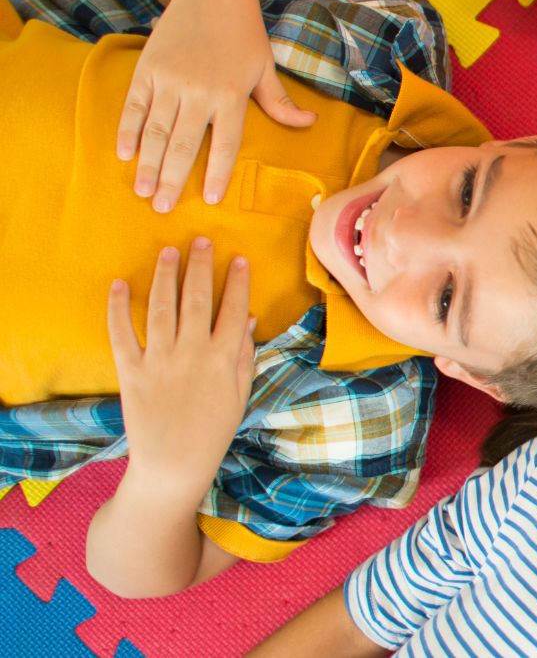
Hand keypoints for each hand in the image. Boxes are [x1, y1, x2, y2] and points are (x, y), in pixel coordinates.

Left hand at [107, 238, 257, 505]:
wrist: (174, 465)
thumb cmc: (213, 432)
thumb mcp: (240, 393)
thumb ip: (244, 354)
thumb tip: (247, 318)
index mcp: (223, 358)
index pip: (233, 308)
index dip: (236, 281)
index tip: (238, 259)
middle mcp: (192, 352)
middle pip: (197, 299)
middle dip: (200, 266)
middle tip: (201, 241)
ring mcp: (160, 360)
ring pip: (162, 308)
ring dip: (165, 276)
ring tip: (168, 252)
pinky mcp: (131, 371)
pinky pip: (122, 333)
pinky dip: (119, 308)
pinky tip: (121, 285)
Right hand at [116, 0, 316, 211]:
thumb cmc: (243, 32)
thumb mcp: (265, 65)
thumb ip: (280, 101)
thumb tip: (309, 124)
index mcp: (232, 94)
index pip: (226, 143)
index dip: (218, 173)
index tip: (211, 199)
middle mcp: (200, 91)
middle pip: (186, 145)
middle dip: (174, 180)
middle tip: (164, 208)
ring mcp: (170, 80)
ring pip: (158, 131)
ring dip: (149, 165)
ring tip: (143, 192)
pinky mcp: (147, 69)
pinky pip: (135, 107)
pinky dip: (128, 132)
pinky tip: (124, 155)